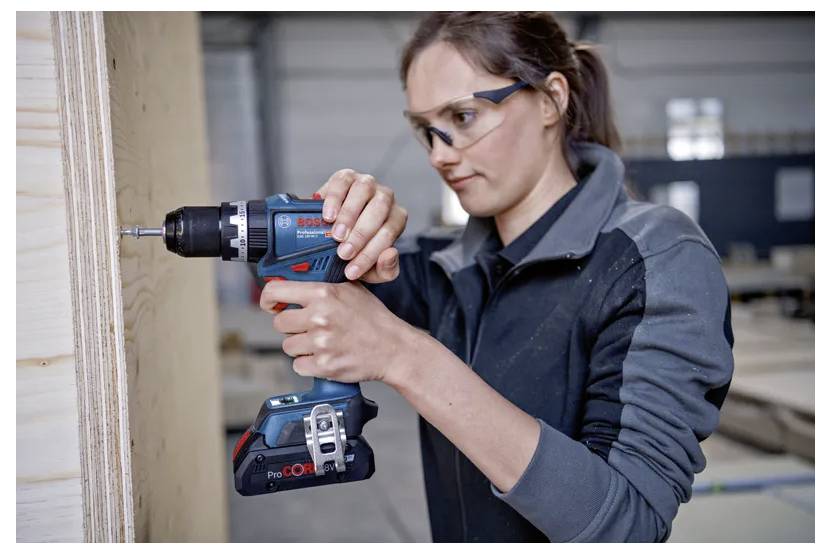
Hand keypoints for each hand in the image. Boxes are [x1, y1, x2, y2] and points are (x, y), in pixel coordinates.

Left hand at [260, 279, 418, 383]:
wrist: (393, 348)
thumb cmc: (373, 319)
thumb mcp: (350, 289)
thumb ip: (322, 286)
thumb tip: (293, 284)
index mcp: (323, 294)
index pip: (275, 292)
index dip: (268, 300)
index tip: (271, 305)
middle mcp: (319, 316)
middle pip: (279, 323)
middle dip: (291, 326)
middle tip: (307, 328)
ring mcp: (320, 342)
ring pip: (288, 346)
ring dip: (300, 346)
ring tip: (321, 343)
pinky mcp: (323, 365)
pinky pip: (298, 365)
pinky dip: (308, 364)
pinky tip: (325, 356)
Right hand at [316, 169, 407, 282]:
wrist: (335, 233)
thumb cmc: (358, 249)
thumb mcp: (373, 268)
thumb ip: (386, 269)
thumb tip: (391, 254)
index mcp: (396, 218)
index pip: (389, 233)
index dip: (370, 254)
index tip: (351, 271)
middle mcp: (385, 198)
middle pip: (379, 210)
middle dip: (360, 235)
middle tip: (343, 252)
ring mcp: (367, 184)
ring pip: (363, 191)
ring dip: (349, 215)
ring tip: (336, 234)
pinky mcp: (346, 176)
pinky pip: (342, 182)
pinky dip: (334, 199)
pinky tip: (327, 216)